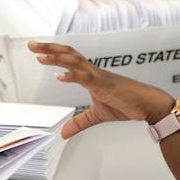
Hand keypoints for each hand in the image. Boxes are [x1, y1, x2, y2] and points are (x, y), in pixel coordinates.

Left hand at [28, 41, 173, 138]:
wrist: (147, 105)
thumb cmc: (126, 104)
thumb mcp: (97, 116)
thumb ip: (79, 122)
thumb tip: (63, 133)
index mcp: (90, 75)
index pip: (69, 58)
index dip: (53, 52)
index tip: (38, 50)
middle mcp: (93, 71)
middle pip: (68, 53)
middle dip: (49, 48)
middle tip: (31, 45)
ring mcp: (98, 76)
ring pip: (75, 61)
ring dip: (57, 58)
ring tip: (41, 56)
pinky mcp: (105, 85)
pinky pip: (86, 77)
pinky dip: (72, 76)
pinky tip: (60, 76)